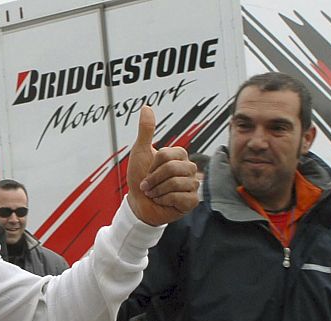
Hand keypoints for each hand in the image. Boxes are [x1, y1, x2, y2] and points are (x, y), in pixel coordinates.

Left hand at [126, 106, 198, 225]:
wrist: (138, 204)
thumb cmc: (140, 178)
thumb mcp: (140, 152)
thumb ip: (146, 130)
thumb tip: (146, 107)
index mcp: (179, 156)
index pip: (167, 155)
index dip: (152, 165)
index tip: (148, 171)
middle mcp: (189, 169)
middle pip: (171, 168)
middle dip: (153, 179)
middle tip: (148, 185)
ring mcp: (192, 185)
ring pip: (175, 183)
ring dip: (157, 191)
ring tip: (155, 194)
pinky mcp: (192, 201)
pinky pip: (180, 197)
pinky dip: (165, 201)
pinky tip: (163, 202)